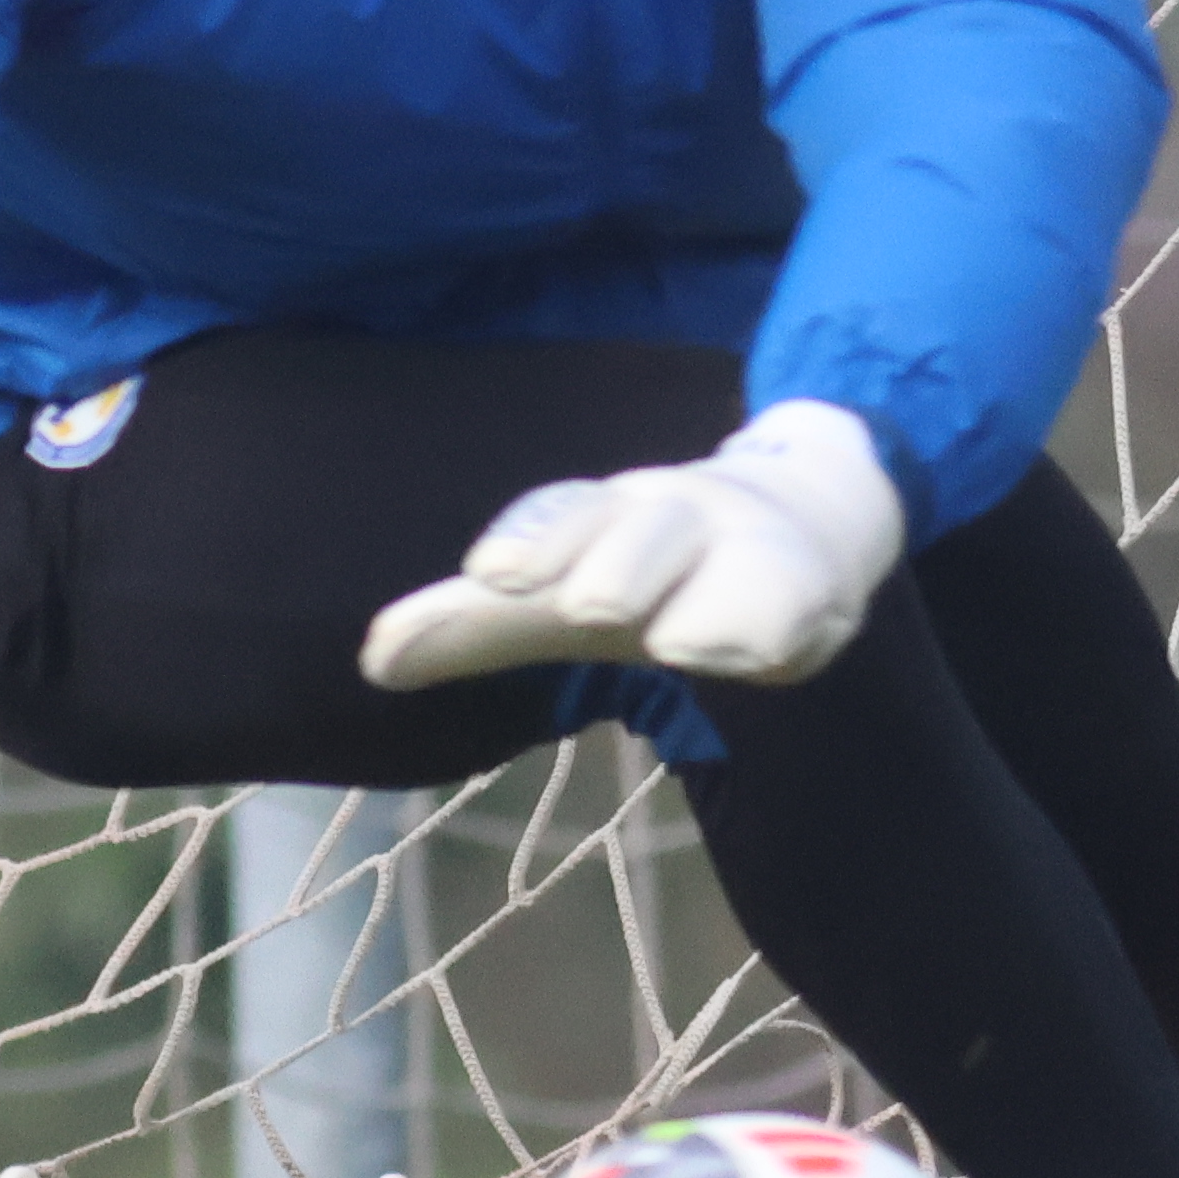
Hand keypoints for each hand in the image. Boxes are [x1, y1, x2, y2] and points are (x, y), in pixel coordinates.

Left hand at [362, 399, 908, 692]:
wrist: (800, 522)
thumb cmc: (649, 570)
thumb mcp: (557, 597)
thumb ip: (470, 628)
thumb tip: (371, 662)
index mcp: (602, 516)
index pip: (563, 514)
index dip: (534, 540)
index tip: (494, 571)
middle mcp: (673, 517)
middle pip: (644, 528)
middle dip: (617, 563)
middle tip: (591, 604)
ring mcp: (746, 549)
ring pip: (723, 562)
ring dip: (699, 601)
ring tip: (678, 641)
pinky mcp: (807, 592)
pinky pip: (792, 609)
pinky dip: (773, 630)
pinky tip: (763, 659)